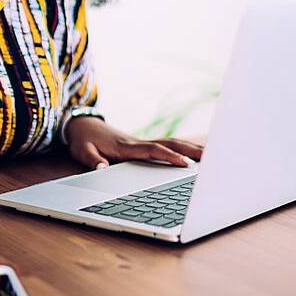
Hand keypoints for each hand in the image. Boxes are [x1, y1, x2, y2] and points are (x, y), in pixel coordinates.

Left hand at [65, 117, 204, 169]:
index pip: (153, 151)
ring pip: (171, 143)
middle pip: (169, 144)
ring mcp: (142, 143)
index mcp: (127, 147)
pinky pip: (167, 145)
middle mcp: (138, 143)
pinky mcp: (143, 145)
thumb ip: (93, 161)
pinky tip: (196, 153)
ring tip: (213, 155)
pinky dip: (183, 147)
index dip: (169, 157)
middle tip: (211, 158)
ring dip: (190, 147)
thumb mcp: (84, 152)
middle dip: (189, 150)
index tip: (185, 164)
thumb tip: (103, 169)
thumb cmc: (85, 140)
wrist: (83, 125)